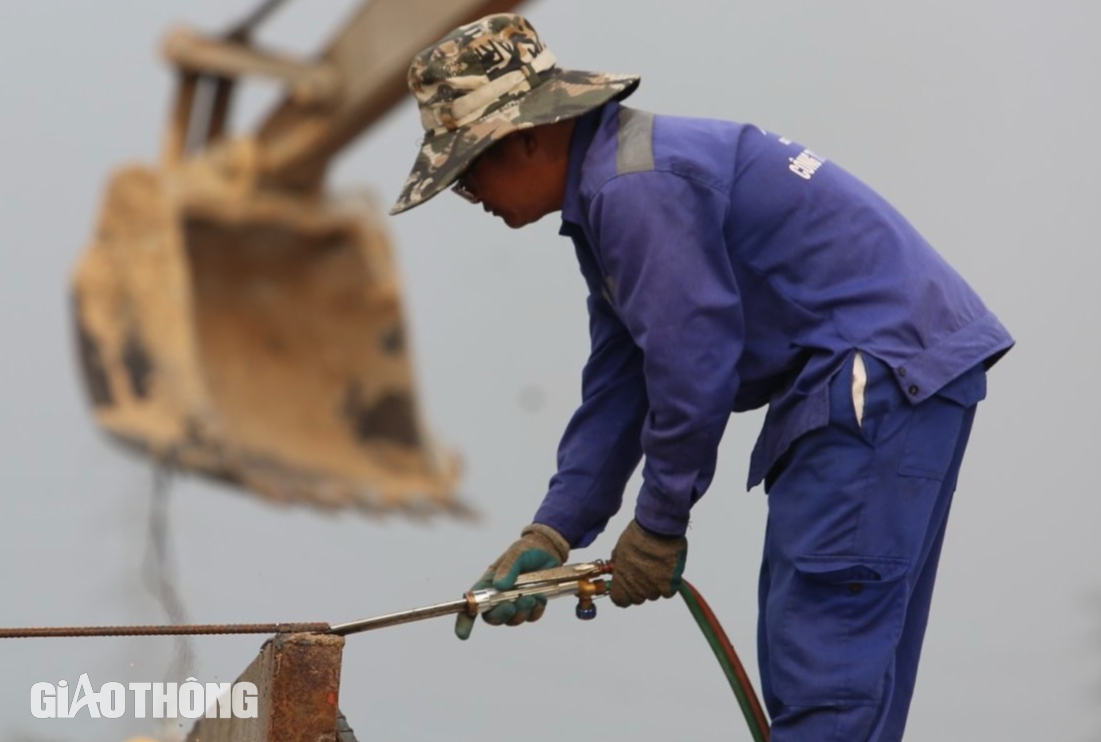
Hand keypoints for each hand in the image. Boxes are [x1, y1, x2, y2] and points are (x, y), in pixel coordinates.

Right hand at [454, 523, 569, 639]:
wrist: (549, 550)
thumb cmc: (526, 550)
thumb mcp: (517, 554)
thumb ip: (508, 568)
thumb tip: (499, 585)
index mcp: (489, 584)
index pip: (473, 604)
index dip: (465, 621)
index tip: (462, 634)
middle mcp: (499, 597)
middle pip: (492, 617)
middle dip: (501, 615)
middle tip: (511, 606)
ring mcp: (516, 603)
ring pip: (513, 620)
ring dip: (521, 612)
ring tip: (531, 596)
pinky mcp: (531, 606)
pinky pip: (531, 617)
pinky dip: (536, 610)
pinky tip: (540, 598)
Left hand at [609, 519, 686, 606]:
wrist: (656, 529)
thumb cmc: (636, 536)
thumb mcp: (619, 551)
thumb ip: (618, 566)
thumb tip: (616, 571)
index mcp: (621, 582)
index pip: (619, 600)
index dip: (622, 595)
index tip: (625, 589)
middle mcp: (636, 589)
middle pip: (638, 599)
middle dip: (639, 588)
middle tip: (643, 572)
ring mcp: (654, 588)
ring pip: (654, 595)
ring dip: (654, 585)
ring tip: (656, 566)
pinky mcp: (669, 585)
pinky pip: (668, 592)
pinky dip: (669, 583)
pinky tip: (667, 569)